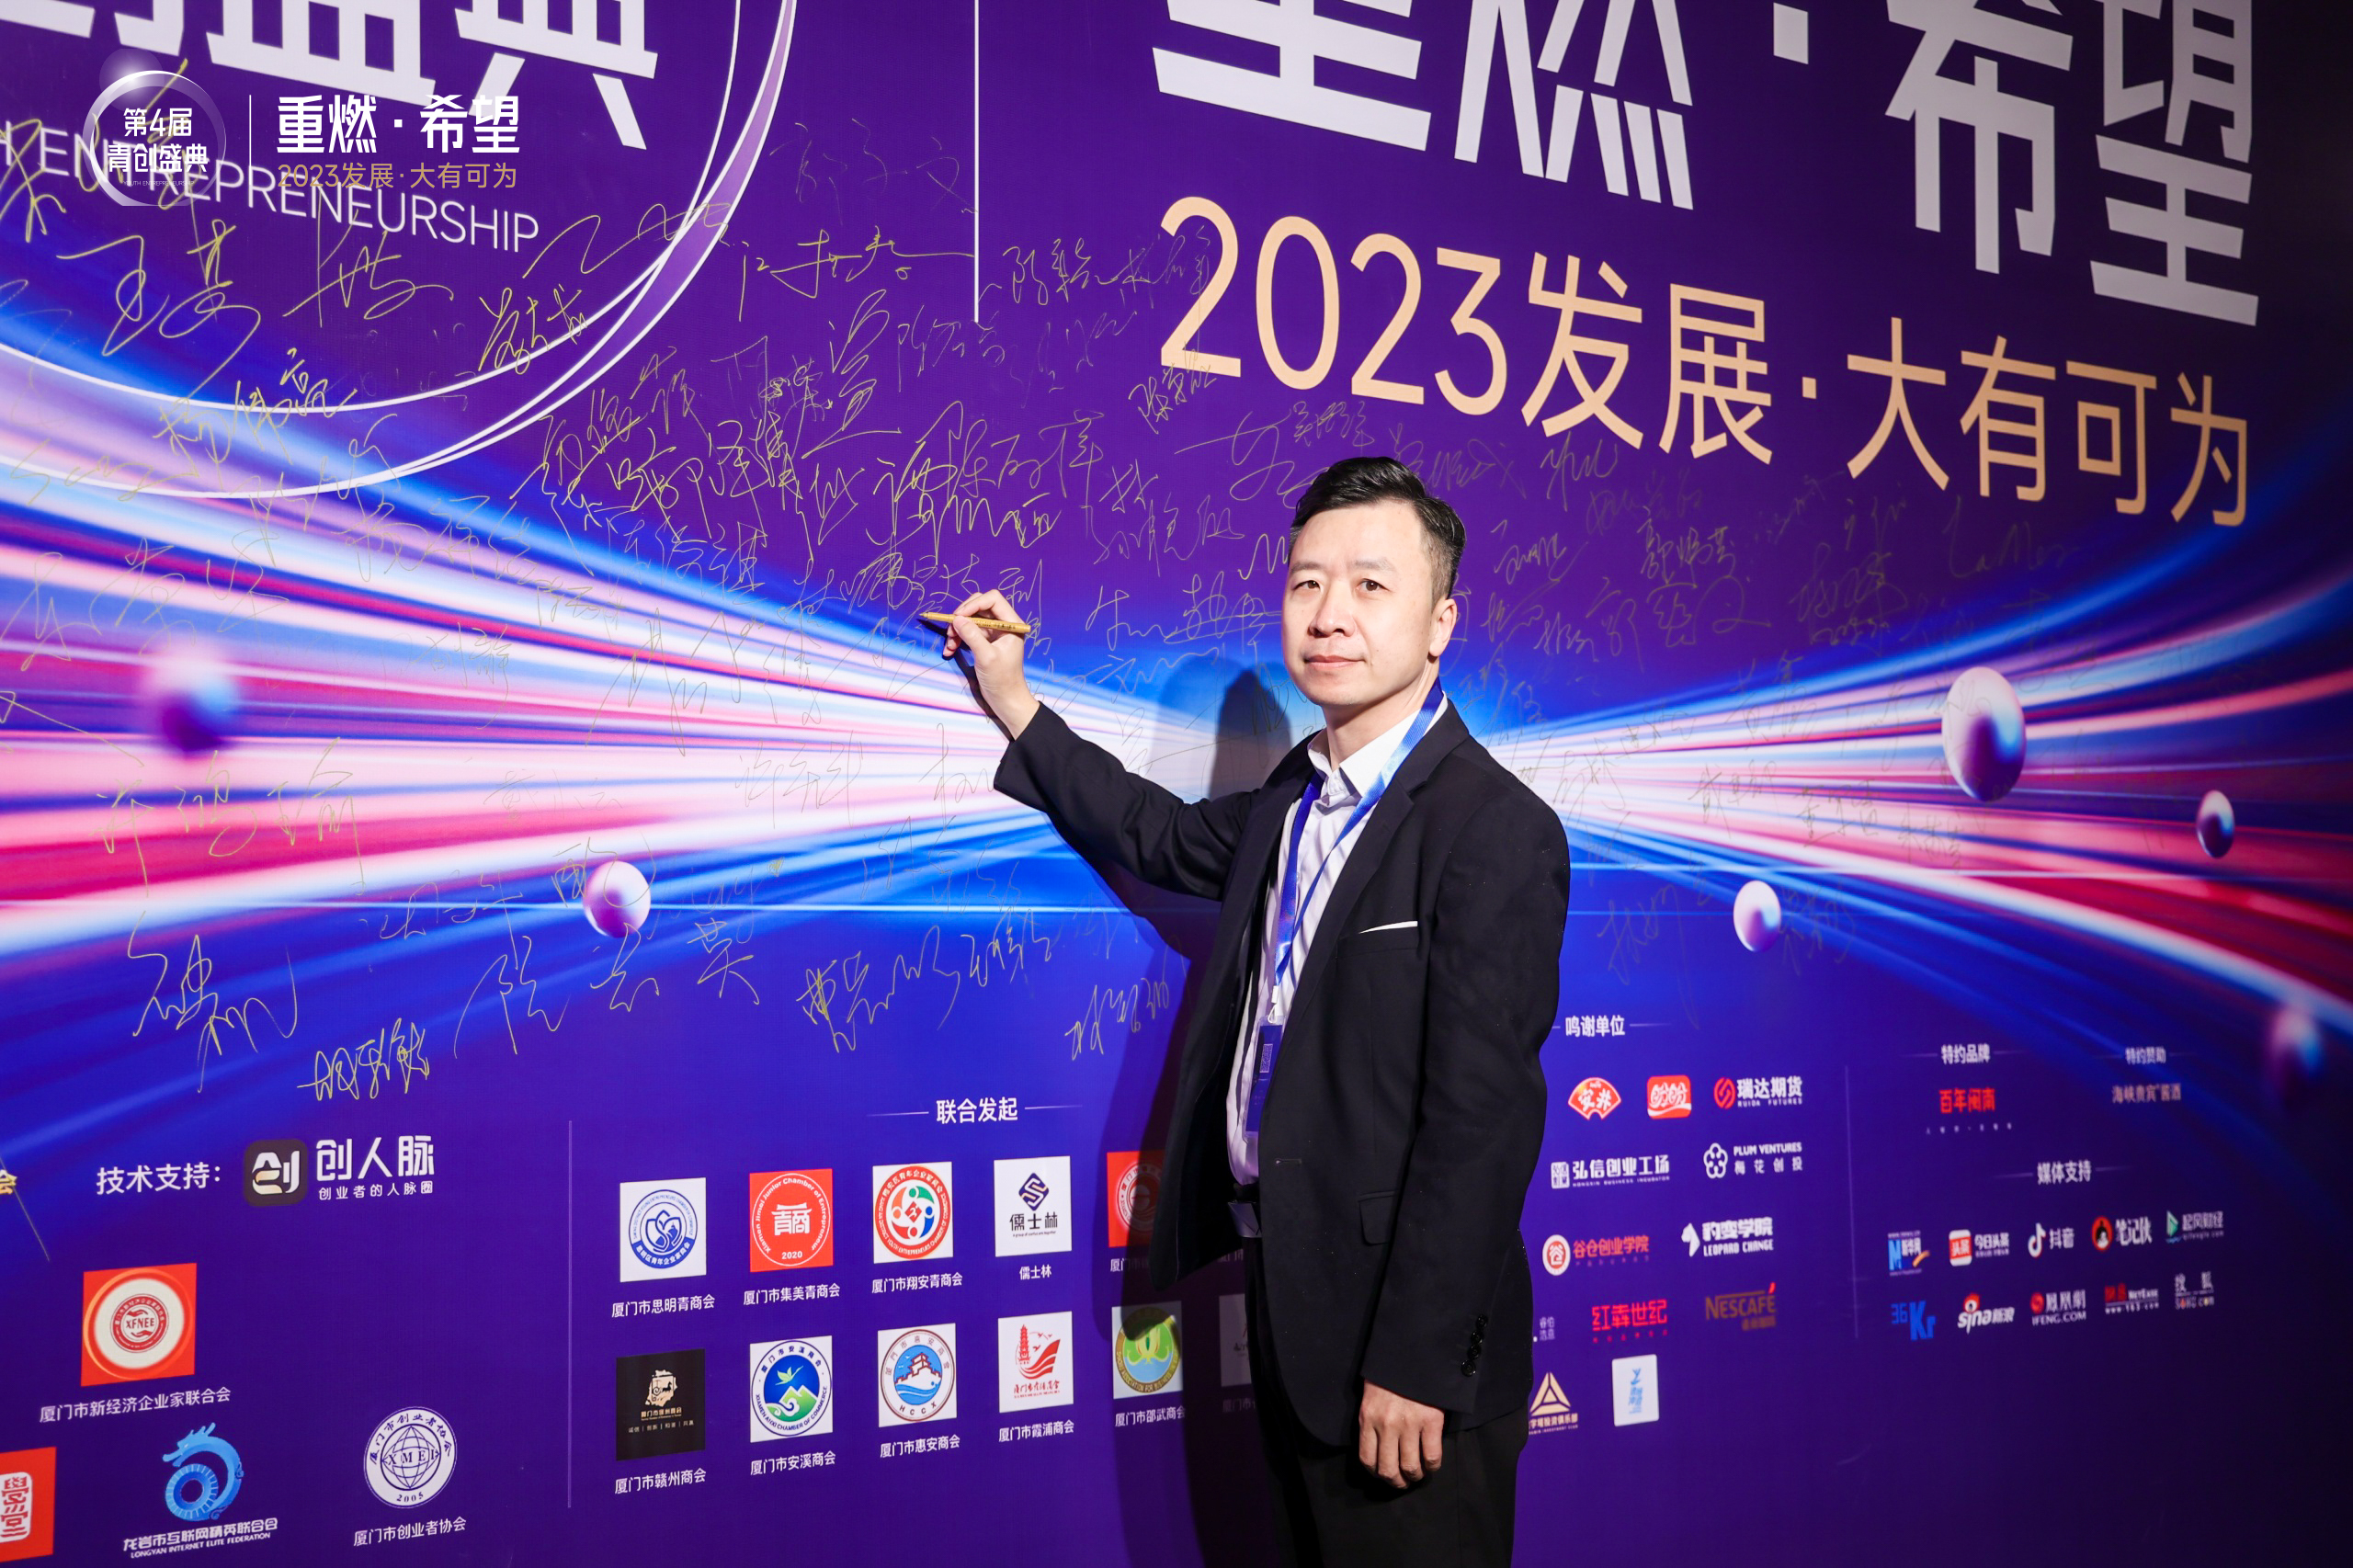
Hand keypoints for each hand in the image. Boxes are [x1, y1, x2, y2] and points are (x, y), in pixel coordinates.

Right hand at [938, 589, 1039, 737]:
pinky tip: (949, 650)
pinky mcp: (985, 642)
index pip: (992, 599)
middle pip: (979, 606)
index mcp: (1011, 623)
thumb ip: (972, 635)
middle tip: (951, 630)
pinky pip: (968, 632)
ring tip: (949, 644)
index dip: (974, 604)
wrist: (1006, 699)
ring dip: (957, 629)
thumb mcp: (986, 657)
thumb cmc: (1002, 679)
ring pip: (971, 619)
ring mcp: (993, 633)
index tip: (958, 616)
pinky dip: (957, 639)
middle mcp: (1003, 624)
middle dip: (962, 616)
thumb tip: (957, 618)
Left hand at [1356, 1380, 1443, 1488]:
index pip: (1367, 1459)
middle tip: (1403, 1482)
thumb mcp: (1371, 1396)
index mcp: (1368, 1418)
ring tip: (1418, 1474)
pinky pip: (1431, 1456)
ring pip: (1410, 1467)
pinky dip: (1432, 1466)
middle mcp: (1386, 1425)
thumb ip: (1372, 1420)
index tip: (1384, 1474)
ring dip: (1415, 1476)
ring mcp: (1409, 1424)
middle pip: (1388, 1470)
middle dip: (1396, 1482)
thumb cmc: (1390, 1374)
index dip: (1376, 1473)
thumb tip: (1377, 1446)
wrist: (1411, 1352)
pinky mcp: (1431, 1421)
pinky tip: (1432, 1464)